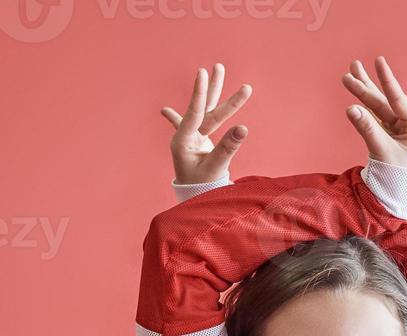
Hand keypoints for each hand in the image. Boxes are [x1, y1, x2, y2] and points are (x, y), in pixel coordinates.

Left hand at [160, 63, 251, 184]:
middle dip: (212, 88)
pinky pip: (194, 123)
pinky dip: (177, 117)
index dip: (199, 94)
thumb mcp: (216, 167)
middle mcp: (186, 136)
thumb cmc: (203, 186)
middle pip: (202, 107)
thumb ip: (228, 147)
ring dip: (212, 91)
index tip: (203, 73)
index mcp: (184, 142)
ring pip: (206, 110)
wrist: (195, 199)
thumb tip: (243, 127)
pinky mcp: (198, 141)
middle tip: (217, 66)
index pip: (194, 113)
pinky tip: (162, 110)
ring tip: (217, 69)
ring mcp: (192, 138)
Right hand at [341, 56, 406, 169]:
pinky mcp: (387, 131)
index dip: (387, 80)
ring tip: (351, 71)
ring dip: (364, 89)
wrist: (396, 192)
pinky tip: (356, 88)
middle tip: (350, 69)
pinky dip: (363, 103)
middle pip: (384, 100)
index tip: (379, 61)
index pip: (398, 99)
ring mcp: (397, 126)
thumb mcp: (381, 150)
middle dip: (366, 85)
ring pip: (377, 104)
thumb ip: (367, 128)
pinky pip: (373, 113)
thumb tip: (351, 108)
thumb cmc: (395, 174)